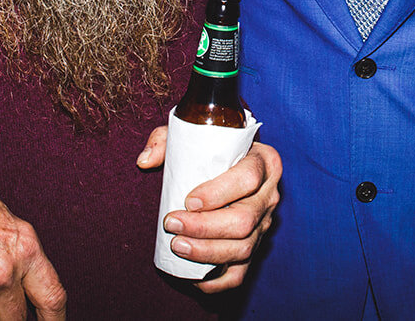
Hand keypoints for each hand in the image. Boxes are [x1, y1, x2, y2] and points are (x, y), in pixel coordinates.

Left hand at [137, 127, 280, 291]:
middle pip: (245, 219)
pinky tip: (194, 278)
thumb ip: (166, 140)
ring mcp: (264, 223)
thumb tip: (145, 161)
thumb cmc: (210, 149)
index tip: (188, 200)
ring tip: (177, 245)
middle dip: (204, 227)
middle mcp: (269, 194)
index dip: (218, 193)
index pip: (248, 177)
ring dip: (207, 252)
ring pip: (244, 248)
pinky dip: (218, 281)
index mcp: (263, 161)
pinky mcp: (255, 246)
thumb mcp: (192, 134)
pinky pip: (242, 272)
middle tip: (171, 223)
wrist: (229, 162)